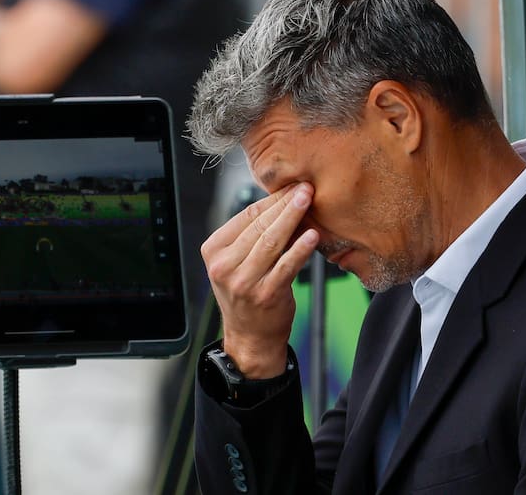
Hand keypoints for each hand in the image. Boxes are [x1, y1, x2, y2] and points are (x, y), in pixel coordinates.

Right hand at [201, 182, 318, 377]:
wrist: (250, 337)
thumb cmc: (247, 293)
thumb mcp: (236, 263)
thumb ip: (250, 236)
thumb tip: (282, 201)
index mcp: (213, 251)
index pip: (244, 216)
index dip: (271, 200)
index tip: (290, 187)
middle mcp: (224, 266)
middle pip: (259, 226)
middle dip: (284, 203)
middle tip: (305, 188)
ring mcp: (243, 282)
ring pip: (271, 241)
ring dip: (293, 217)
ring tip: (308, 200)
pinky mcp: (265, 294)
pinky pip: (286, 265)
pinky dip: (300, 248)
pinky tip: (312, 235)